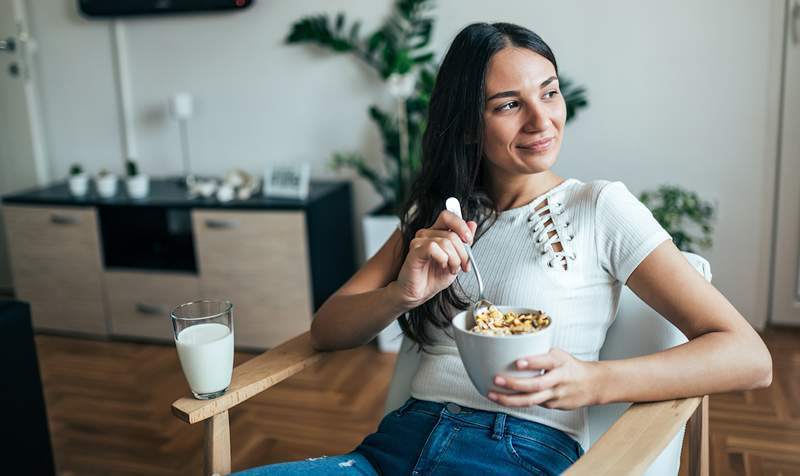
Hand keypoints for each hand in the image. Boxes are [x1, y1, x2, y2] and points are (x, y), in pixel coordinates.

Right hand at [392, 210, 477, 307]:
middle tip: (462, 265)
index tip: (469, 240)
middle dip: (463, 253)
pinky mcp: (415, 250)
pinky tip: (442, 266)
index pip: (448, 216)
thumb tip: (472, 224)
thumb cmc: (433, 277)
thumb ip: (464, 242)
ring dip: (454, 260)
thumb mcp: (456, 259)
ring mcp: (419, 241)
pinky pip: (434, 247)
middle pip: (452, 234)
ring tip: (451, 269)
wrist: (419, 293)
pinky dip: (443, 259)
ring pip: (446, 242)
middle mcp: (427, 234)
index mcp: (437, 233)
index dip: (461, 225)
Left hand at [487, 348, 604, 409]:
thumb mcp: (558, 354)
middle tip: (496, 379)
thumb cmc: (570, 366)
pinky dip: (515, 402)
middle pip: (536, 385)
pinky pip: (532, 404)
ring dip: (509, 399)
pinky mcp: (553, 406)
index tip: (517, 362)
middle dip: (514, 384)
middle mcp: (558, 380)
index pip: (546, 362)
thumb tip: (512, 349)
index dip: (532, 363)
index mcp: (560, 363)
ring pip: (531, 400)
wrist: (593, 385)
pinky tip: (502, 398)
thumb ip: (539, 353)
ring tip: (492, 394)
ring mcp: (556, 395)